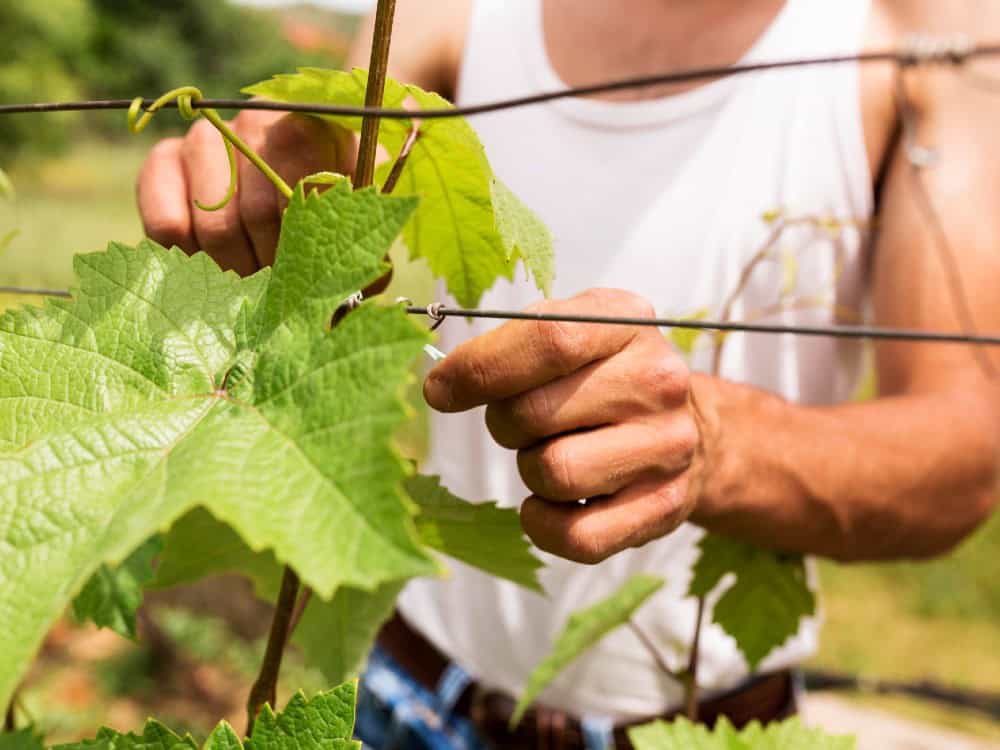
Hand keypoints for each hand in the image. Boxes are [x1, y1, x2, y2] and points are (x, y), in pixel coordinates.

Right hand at [137, 110, 353, 274]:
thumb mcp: (358, 218)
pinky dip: (191, 262)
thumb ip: (361, 246)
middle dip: (272, 269)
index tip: (308, 278)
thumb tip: (349, 296)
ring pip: (215, 225)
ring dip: (236, 272)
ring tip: (252, 287)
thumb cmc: (331, 204)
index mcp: (314, 126)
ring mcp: (206, 136)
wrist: (282, 172)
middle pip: (258, 214)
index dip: (303, 247)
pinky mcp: (163, 159)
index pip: (302, 192)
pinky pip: (168, 225)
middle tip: (281, 294)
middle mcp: (257, 119)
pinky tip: (213, 270)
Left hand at [424, 288, 703, 563]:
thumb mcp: (572, 333)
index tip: (440, 390)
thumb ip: (511, 345)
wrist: (691, 431)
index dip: (479, 369)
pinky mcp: (664, 507)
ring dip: (531, 469)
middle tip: (524, 422)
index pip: (547, 340)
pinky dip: (545, 524)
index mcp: (626, 322)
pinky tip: (554, 502)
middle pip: (534, 412)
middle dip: (505, 423)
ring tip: (554, 452)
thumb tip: (442, 386)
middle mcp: (657, 380)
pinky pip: (576, 536)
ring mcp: (666, 447)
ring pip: (553, 473)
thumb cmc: (605, 377)